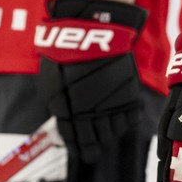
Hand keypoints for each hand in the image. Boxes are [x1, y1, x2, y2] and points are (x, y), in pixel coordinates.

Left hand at [35, 0, 147, 163]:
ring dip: (108, 133)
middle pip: (95, 142)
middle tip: (93, 147)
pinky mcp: (130, 97)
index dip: (77, 148)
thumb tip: (60, 118)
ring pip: (113, 133)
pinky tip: (118, 113)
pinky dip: (125, 120)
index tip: (80, 151)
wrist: (95, 31)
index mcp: (67, 111)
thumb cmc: (68, 51)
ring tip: (105, 125)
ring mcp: (112, 106)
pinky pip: (130, 120)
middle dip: (93, 146)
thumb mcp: (50, 79)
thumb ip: (56, 103)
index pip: (74, 141)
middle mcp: (91, 114)